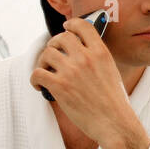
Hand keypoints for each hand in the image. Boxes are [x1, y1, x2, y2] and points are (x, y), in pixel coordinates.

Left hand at [30, 17, 131, 144]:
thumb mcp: (111, 72)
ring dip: (43, 62)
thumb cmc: (114, 102)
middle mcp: (85, 58)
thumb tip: (80, 51)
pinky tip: (39, 85)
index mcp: (101, 53)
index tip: (66, 28)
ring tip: (46, 72)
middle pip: (60, 38)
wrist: (114, 123)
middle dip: (54, 44)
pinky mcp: (59, 86)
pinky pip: (37, 73)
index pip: (82, 26)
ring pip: (46, 54)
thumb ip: (97, 58)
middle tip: (53, 55)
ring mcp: (71, 71)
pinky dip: (35, 78)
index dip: (71, 25)